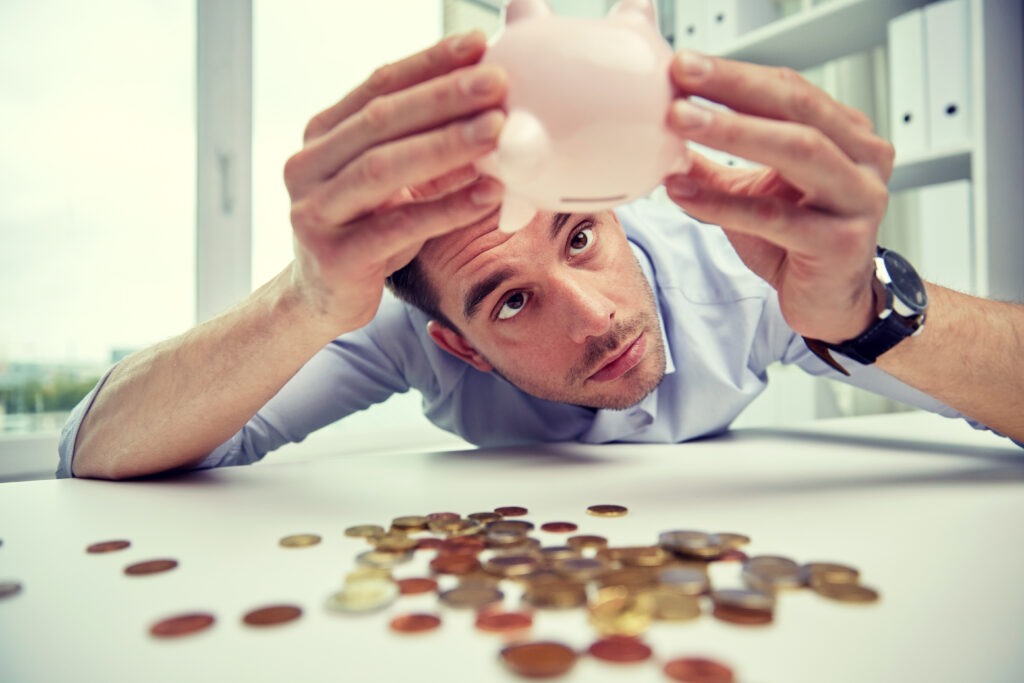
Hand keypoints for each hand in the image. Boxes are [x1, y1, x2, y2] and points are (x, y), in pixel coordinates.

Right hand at [283, 30, 506, 332]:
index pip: (378, 85)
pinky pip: (398, 227)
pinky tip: (488, 193)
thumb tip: (496, 109)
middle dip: (443, 97)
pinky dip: (446, 208)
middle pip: (380, 120)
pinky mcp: (335, 256)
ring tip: (496, 130)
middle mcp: (308, 165)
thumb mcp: (393, 181)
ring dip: (444, 146)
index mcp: (322, 135)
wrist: (323, 298)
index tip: (478, 44)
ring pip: (382, 169)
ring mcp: (315, 211)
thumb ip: (427, 144)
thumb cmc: (369, 231)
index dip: (429, 63)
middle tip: (497, 83)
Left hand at [663, 51, 894, 343]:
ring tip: (681, 120)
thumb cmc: (799, 244)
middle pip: (797, 108)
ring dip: (733, 131)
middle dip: (735, 88)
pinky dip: (724, 203)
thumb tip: (664, 134)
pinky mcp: (842, 243)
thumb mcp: (753, 193)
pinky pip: (775, 217)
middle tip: (683, 77)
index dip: (735, 76)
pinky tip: (683, 193)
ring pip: (798, 150)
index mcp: (847, 134)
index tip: (684, 66)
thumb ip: (715, 164)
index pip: (788, 90)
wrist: (831, 304)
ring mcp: (859, 199)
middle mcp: (863, 159)